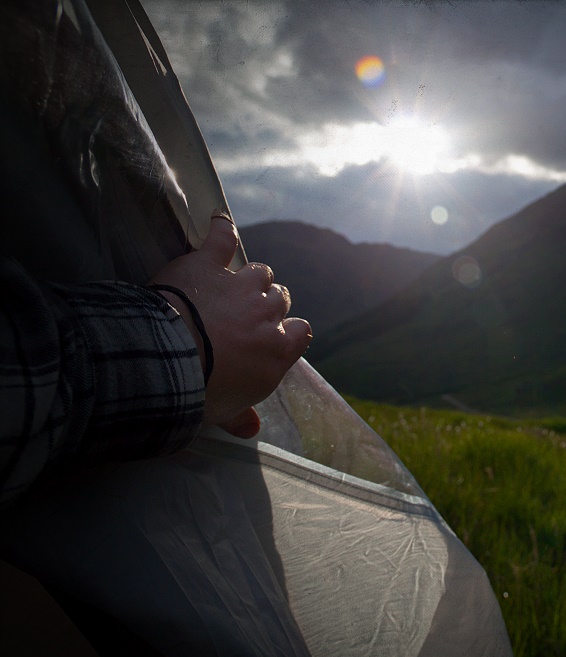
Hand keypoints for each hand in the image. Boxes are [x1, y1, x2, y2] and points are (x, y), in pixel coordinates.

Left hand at [149, 211, 310, 437]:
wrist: (168, 363)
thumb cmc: (199, 393)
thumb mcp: (222, 413)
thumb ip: (239, 415)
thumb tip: (250, 430)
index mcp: (276, 352)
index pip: (300, 332)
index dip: (288, 332)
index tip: (274, 338)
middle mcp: (266, 315)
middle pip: (279, 299)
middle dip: (268, 304)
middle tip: (246, 315)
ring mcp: (239, 287)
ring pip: (259, 272)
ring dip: (250, 277)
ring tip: (233, 284)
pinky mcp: (207, 266)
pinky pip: (221, 240)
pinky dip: (221, 231)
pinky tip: (218, 223)